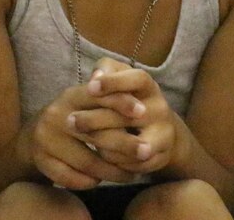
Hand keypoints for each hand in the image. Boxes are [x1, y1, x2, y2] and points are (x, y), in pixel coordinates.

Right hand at [23, 79, 136, 190]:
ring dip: (112, 171)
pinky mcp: (42, 161)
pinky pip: (71, 178)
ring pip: (87, 162)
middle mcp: (56, 115)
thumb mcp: (86, 100)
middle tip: (147, 152)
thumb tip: (141, 109)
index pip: (98, 96)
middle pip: (95, 134)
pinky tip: (100, 180)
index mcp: (70, 96)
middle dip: (125, 144)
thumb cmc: (74, 115)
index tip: (143, 112)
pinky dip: (89, 181)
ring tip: (131, 174)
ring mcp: (46, 140)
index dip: (121, 103)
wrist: (35, 135)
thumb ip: (108, 99)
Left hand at [66, 58, 181, 175]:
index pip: (136, 79)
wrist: (161, 131)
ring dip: (103, 144)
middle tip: (70, 121)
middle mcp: (159, 108)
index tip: (90, 87)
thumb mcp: (122, 79)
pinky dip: (115, 160)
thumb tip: (95, 76)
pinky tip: (102, 157)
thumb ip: (107, 70)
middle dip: (95, 119)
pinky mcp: (160, 156)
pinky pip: (132, 163)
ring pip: (129, 143)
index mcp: (149, 86)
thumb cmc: (130, 99)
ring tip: (85, 141)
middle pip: (127, 115)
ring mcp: (163, 133)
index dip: (113, 82)